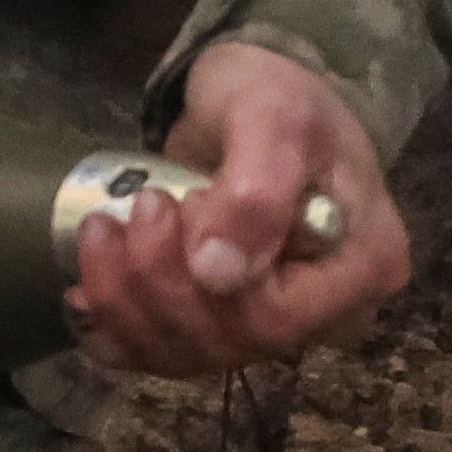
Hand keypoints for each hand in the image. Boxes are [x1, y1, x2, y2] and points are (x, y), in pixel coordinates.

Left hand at [69, 40, 408, 380]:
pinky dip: (114, 328)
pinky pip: (164, 355)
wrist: (256, 97)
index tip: (178, 203)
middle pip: (230, 342)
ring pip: (190, 356)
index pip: (278, 318)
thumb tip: (218, 275)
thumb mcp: (273, 117)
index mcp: (364, 265)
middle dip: (156, 282)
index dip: (206, 281)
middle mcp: (328, 309)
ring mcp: (276, 319)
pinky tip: (88, 287)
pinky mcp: (226, 317)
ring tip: (103, 230)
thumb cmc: (279, 94)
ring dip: (126, 301)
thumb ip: (255, 192)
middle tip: (139, 206)